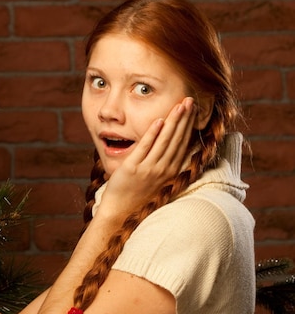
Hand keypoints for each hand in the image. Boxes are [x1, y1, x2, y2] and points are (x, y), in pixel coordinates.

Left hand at [100, 97, 197, 216]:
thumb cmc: (137, 196)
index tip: (193, 110)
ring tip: (179, 105)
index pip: (184, 144)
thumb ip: (165, 164)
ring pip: (164, 141)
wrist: (120, 213)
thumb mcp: (157, 180)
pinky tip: (159, 120)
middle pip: (177, 139)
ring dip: (173, 121)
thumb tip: (173, 147)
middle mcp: (163, 170)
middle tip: (190, 100)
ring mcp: (148, 169)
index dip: (189, 126)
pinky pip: (144, 148)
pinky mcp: (133, 169)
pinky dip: (152, 134)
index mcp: (171, 172)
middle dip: (184, 118)